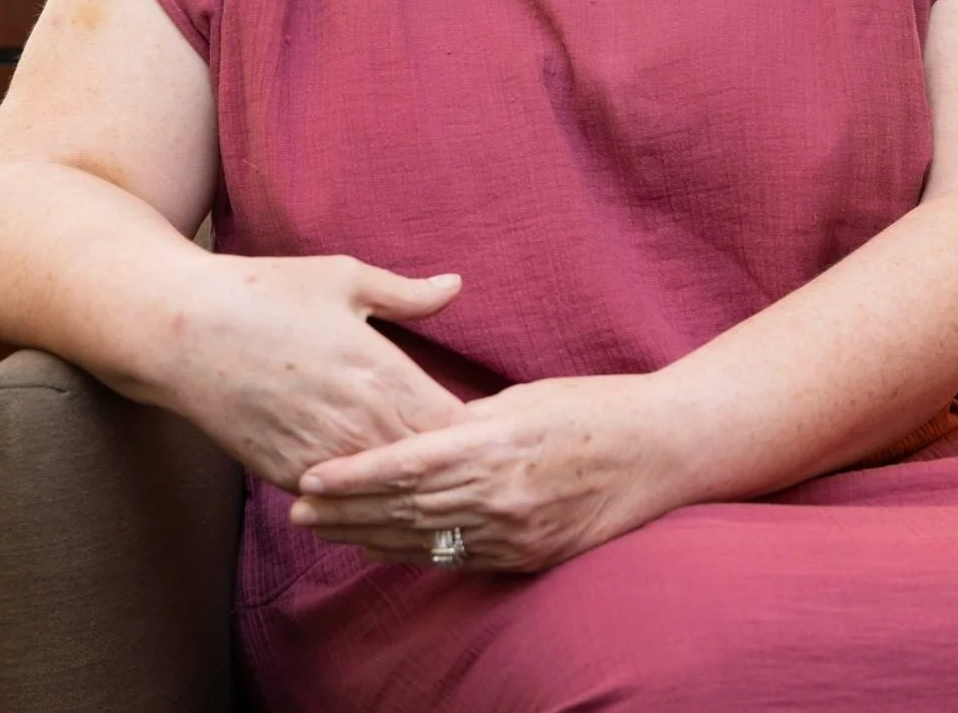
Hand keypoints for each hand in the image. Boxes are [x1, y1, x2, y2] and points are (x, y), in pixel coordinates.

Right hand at [156, 254, 467, 491]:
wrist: (182, 332)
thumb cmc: (266, 294)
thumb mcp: (344, 279)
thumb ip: (407, 294)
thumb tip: (456, 285)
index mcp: (384, 374)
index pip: (456, 426)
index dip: (475, 430)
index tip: (484, 424)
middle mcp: (360, 424)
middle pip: (428, 467)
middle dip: (449, 465)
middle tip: (466, 461)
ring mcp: (324, 456)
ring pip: (387, 492)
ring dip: (408, 487)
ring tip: (428, 481)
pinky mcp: (288, 475)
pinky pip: (342, 499)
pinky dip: (362, 495)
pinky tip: (374, 487)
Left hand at [287, 374, 681, 572]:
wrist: (661, 451)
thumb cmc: (592, 408)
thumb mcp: (523, 399)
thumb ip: (467, 421)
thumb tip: (418, 433)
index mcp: (496, 442)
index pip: (407, 464)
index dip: (354, 474)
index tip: (312, 475)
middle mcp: (501, 493)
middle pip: (405, 508)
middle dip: (346, 510)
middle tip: (297, 508)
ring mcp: (516, 531)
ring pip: (425, 539)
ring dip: (369, 535)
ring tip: (325, 529)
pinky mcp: (529, 555)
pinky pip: (459, 558)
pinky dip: (414, 552)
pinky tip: (381, 547)